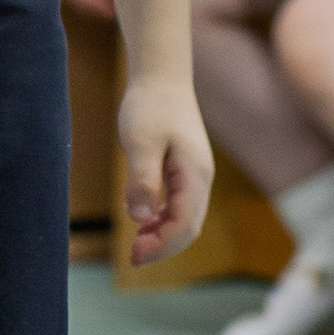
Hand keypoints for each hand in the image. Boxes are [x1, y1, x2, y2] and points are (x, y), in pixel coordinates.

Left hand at [114, 73, 212, 263]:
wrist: (161, 77)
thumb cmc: (150, 106)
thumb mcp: (140, 142)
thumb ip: (142, 179)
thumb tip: (141, 217)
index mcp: (194, 175)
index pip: (184, 225)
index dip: (161, 246)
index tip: (135, 255)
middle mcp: (200, 179)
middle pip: (189, 228)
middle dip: (163, 247)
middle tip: (133, 257)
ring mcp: (195, 175)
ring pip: (185, 218)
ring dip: (163, 235)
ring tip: (136, 244)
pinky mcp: (184, 170)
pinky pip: (179, 205)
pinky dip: (163, 219)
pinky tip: (143, 221)